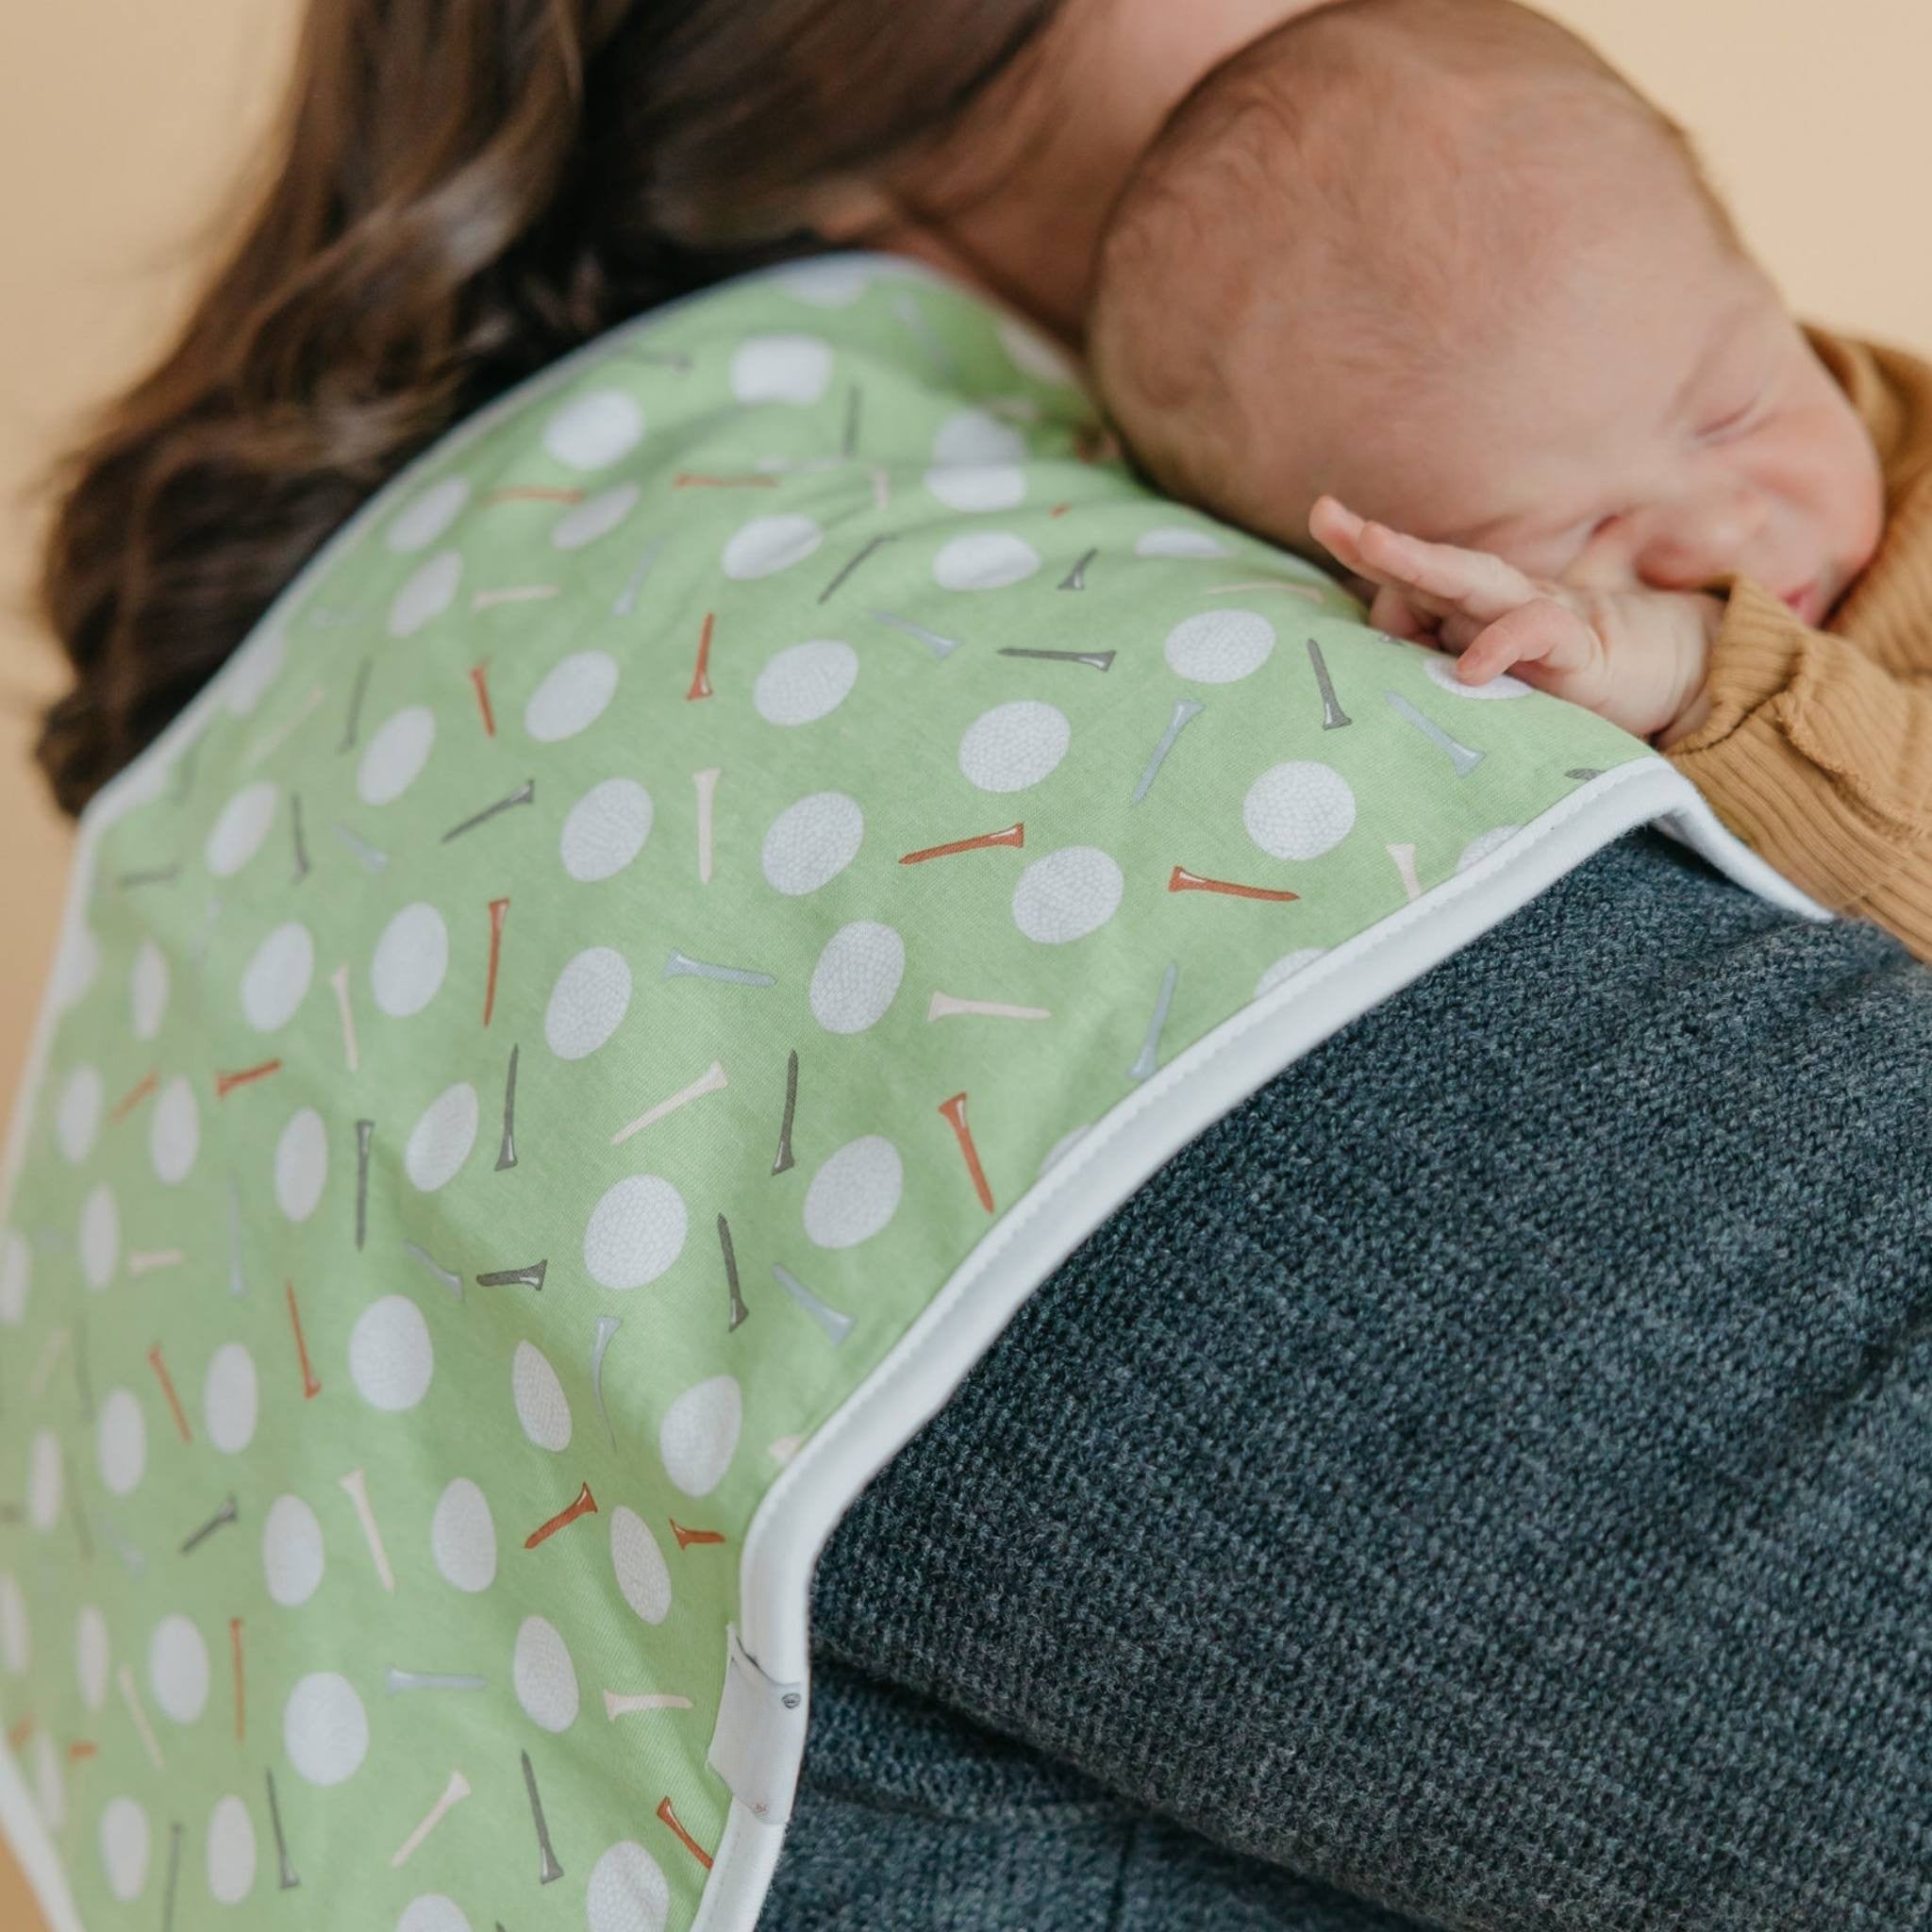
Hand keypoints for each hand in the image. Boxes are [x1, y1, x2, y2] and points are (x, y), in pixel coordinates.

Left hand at [1309, 496, 1721, 741]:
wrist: (1666, 675)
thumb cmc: (1560, 679)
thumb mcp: (1484, 678)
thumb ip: (1432, 663)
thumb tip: (1375, 660)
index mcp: (1470, 608)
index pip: (1409, 580)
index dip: (1367, 552)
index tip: (1327, 518)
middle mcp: (1496, 602)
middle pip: (1430, 567)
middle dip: (1377, 543)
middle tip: (1327, 516)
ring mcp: (1537, 616)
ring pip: (1473, 583)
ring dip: (1420, 563)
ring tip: (1370, 544)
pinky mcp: (1577, 648)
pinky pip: (1536, 633)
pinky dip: (1501, 645)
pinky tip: (1470, 667)